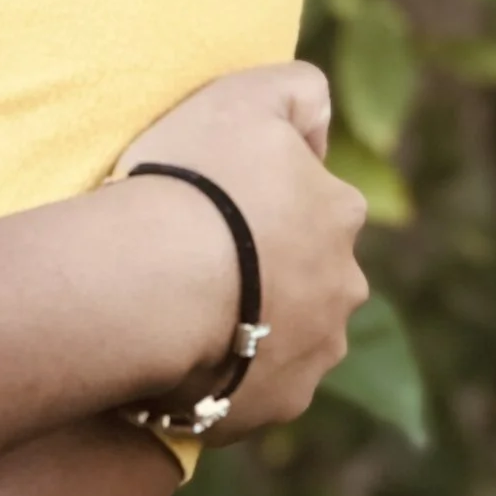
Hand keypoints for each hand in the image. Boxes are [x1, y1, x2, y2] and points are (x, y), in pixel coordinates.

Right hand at [118, 63, 367, 439]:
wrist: (151, 283)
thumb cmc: (193, 181)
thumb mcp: (246, 95)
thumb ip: (298, 90)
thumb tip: (320, 120)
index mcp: (339, 214)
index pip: (316, 204)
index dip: (264, 202)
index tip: (214, 205)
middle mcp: (344, 289)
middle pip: (311, 276)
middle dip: (270, 271)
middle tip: (197, 261)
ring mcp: (314, 355)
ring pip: (286, 336)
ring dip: (251, 326)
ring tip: (183, 313)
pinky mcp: (276, 406)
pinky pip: (251, 389)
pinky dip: (226, 376)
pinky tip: (180, 358)